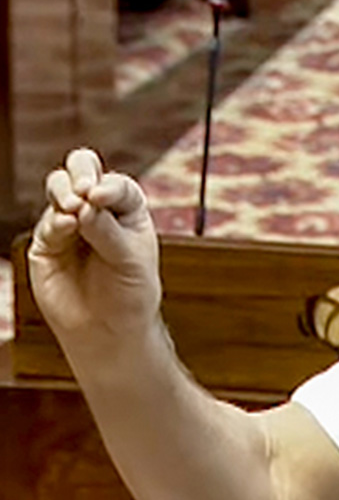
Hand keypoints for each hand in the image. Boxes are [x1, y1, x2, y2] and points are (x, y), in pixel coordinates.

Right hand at [29, 148, 161, 347]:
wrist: (109, 329)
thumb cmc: (130, 293)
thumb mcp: (130, 260)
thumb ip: (107, 231)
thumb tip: (84, 203)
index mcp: (127, 209)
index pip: (117, 184)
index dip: (109, 185)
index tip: (101, 196)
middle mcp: (98, 210)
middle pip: (83, 170)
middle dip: (81, 171)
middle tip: (84, 189)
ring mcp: (70, 223)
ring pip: (58, 189)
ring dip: (64, 192)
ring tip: (74, 207)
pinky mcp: (47, 242)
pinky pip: (47, 222)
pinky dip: (55, 220)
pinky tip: (66, 225)